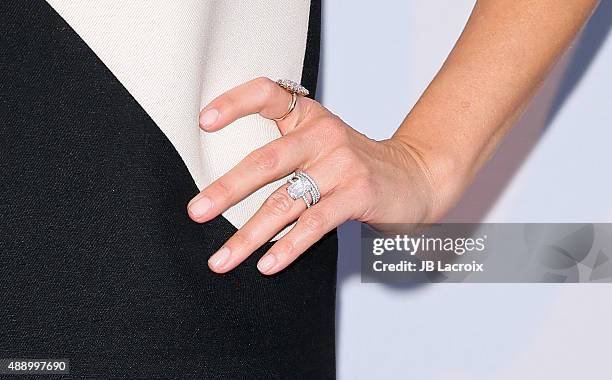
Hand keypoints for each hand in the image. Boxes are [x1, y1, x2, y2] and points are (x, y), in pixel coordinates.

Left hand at [187, 77, 440, 274]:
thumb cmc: (355, 163)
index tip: (203, 122)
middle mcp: (324, 135)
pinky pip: (315, 224)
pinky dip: (288, 247)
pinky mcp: (358, 195)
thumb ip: (284, 149)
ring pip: (286, 201)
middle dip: (226, 189)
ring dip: (249, 234)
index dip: (235, 103)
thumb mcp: (321, 143)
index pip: (269, 95)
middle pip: (267, 160)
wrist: (414, 175)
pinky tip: (267, 264)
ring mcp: (343, 165)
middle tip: (197, 212)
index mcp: (310, 117)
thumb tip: (224, 183)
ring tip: (222, 258)